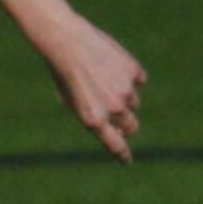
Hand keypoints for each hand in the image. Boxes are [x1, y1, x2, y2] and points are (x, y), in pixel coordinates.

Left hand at [36, 13, 146, 161]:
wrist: (65, 43)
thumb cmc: (64, 74)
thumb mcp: (71, 101)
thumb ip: (92, 115)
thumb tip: (114, 128)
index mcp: (93, 119)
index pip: (115, 144)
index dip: (122, 154)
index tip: (126, 160)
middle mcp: (112, 108)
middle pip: (131, 126)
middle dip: (126, 125)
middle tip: (119, 117)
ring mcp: (125, 89)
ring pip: (133, 101)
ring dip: (123, 96)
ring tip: (103, 80)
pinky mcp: (133, 71)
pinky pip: (138, 80)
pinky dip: (128, 76)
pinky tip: (111, 65)